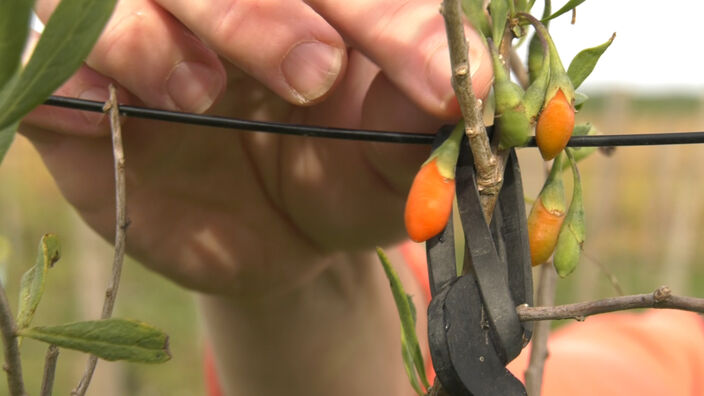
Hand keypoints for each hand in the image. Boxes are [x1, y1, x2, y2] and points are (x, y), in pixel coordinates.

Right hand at [21, 0, 491, 295]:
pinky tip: (123, 112)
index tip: (437, 82)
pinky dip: (82, 69)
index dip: (388, 17)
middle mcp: (224, 6)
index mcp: (312, 3)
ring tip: (202, 92)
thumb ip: (420, 123)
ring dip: (159, 30)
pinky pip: (52, 53)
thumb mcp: (389, 166)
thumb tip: (465, 88)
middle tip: (314, 72)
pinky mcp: (85, 94)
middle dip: (258, 9)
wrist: (279, 243)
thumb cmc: (341, 183)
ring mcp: (147, 37)